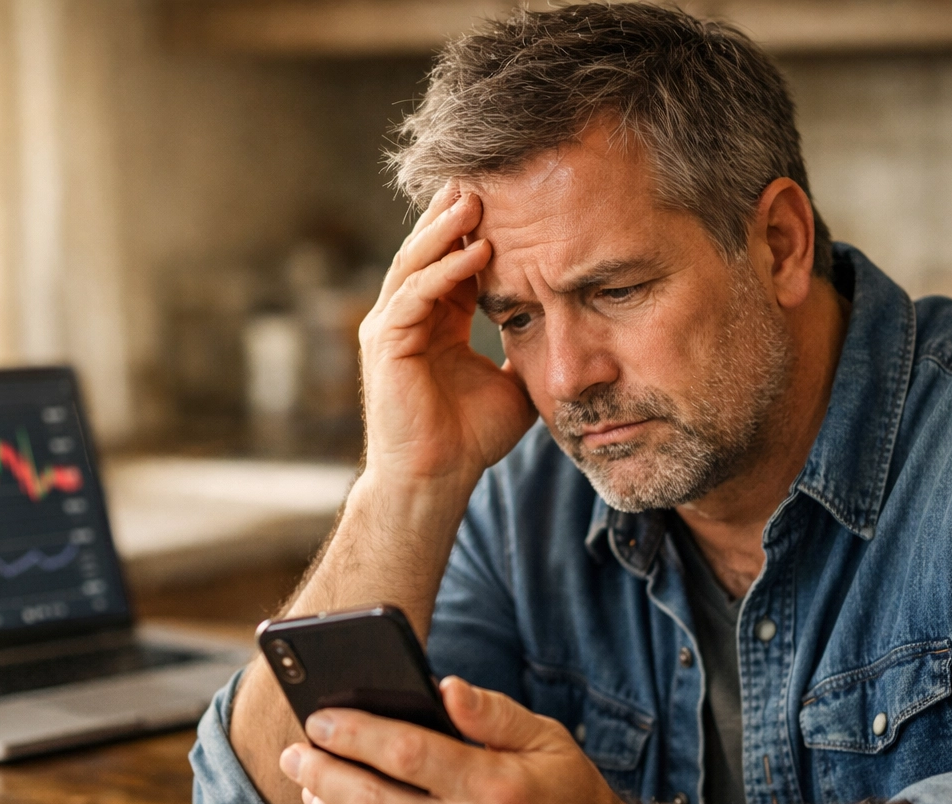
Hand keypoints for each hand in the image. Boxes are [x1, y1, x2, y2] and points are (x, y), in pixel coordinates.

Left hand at [278, 677, 655, 803]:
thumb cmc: (575, 803)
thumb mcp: (548, 741)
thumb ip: (492, 713)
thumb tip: (442, 685)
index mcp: (493, 789)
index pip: (403, 752)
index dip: (352, 732)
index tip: (321, 718)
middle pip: (369, 803)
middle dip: (320, 773)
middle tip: (295, 753)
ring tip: (312, 788)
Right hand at [359, 188, 535, 493]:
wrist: (436, 481)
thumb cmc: (469, 441)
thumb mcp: (513, 384)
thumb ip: (528, 351)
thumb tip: (568, 332)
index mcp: (433, 323)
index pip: (453, 262)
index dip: (478, 230)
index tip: (511, 198)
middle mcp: (405, 318)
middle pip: (429, 249)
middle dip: (455, 213)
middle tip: (487, 173)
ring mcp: (389, 326)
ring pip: (417, 261)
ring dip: (447, 228)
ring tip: (478, 198)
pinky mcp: (383, 341)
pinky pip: (416, 293)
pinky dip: (445, 269)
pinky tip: (477, 249)